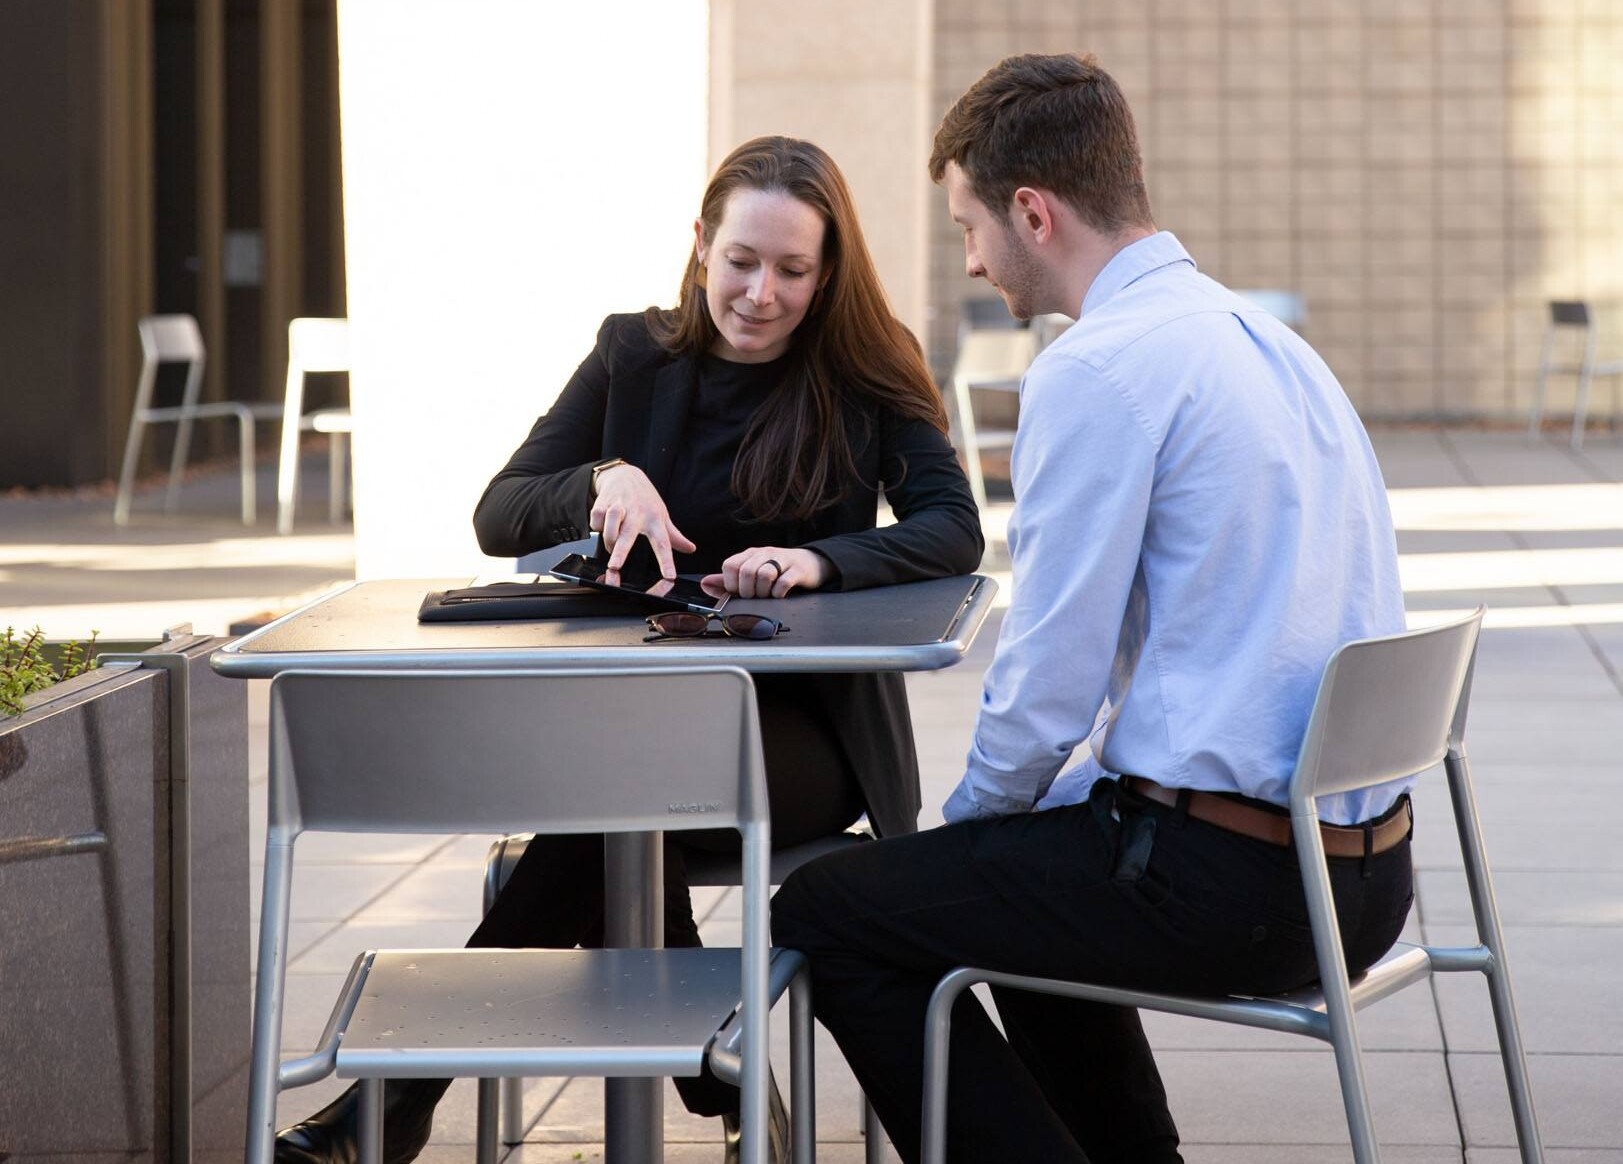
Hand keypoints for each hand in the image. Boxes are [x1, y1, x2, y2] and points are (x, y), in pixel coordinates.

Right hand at [589, 464, 695, 579]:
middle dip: (621, 551)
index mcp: (654, 518)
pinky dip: (597, 527)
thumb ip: (674, 535)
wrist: (625, 474)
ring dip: (608, 539)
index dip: (666, 561)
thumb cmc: (645, 499)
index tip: (669, 576)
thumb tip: (691, 549)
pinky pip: (596, 520)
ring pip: (610, 525)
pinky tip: (603, 527)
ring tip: (611, 548)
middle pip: (628, 534)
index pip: (663, 542)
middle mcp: (637, 512)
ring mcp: (619, 506)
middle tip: (615, 566)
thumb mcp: (662, 515)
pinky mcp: (603, 503)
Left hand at [703, 547, 827, 598]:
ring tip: (768, 595)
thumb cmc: (777, 570)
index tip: (738, 593)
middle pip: (746, 572)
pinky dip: (778, 593)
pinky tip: (780, 594)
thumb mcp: (751, 572)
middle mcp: (764, 553)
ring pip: (764, 575)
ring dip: (763, 592)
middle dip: (747, 591)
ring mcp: (782, 559)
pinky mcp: (797, 569)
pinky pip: (783, 583)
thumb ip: (728, 580)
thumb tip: (704, 583)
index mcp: (750, 554)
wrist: (810, 563)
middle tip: (754, 597)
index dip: (730, 584)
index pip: (730, 565)